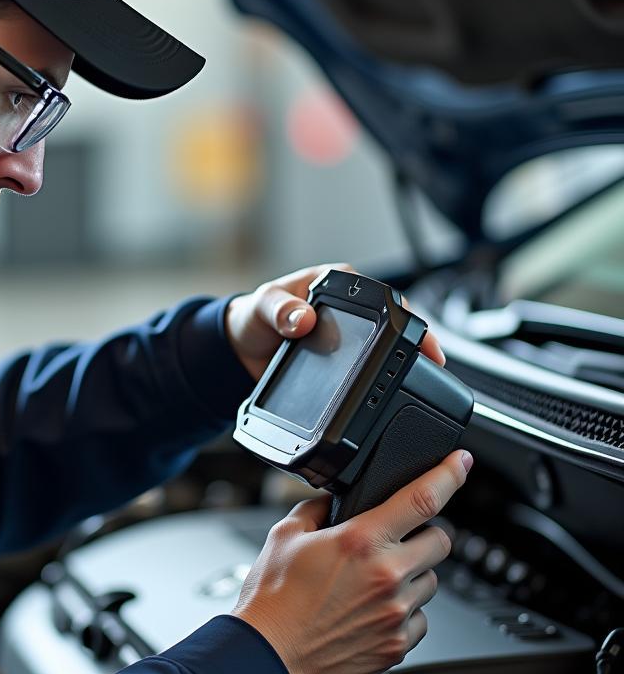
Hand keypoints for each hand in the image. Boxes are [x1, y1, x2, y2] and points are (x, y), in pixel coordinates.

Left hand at [225, 264, 446, 379]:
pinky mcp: (345, 360)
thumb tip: (301, 316)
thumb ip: (277, 309)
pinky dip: (384, 376)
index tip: (414, 330)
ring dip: (405, 359)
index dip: (403, 311)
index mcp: (335, 284)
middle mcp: (349, 308)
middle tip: (431, 360)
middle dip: (417, 339)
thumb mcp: (261, 308)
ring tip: (422, 377)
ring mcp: (350, 335)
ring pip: (387, 345)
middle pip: (394, 321)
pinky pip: (370, 366)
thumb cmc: (253, 317)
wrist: (241, 350)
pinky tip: (394, 390)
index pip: (379, 293)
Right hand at [231, 449, 470, 673]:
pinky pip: (421, 620)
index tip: (461, 462)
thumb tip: (333, 501)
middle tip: (395, 541)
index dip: (450, 474)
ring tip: (373, 583)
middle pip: (441, 541)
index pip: (422, 498)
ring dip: (412, 575)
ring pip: (431, 581)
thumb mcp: (284, 536)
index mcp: (361, 540)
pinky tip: (372, 612)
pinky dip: (404, 612)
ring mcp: (396, 613)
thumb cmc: (272, 602)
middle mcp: (387, 575)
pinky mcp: (397, 645)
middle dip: (423, 535)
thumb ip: (316, 510)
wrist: (268, 659)